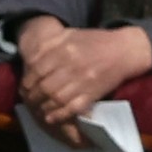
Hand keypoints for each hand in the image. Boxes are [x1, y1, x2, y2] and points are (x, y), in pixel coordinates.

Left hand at [22, 20, 151, 141]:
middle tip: (29, 99)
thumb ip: (49, 45)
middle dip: (32, 96)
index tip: (25, 86)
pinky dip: (58, 115)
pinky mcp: (92, 93)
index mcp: (65, 50)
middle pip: (44, 87)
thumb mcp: (71, 35)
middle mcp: (73, 66)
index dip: (27, 81)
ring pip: (55, 100)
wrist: (126, 50)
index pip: (37, 70)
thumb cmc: (95, 42)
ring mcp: (83, 82)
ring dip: (42, 107)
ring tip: (37, 108)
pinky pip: (71, 109)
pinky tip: (49, 116)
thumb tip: (29, 60)